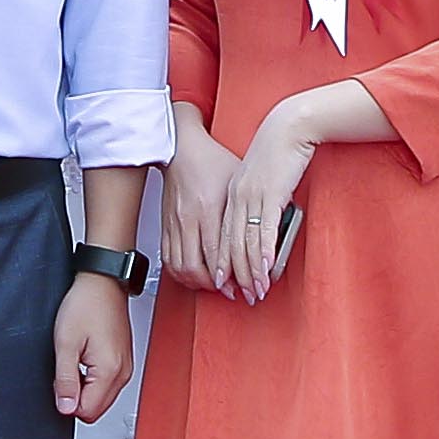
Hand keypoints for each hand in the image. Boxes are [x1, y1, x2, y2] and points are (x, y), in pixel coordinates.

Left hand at [51, 273, 134, 425]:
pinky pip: (107, 385)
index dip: (67, 401)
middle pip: (96, 409)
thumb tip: (66, 408)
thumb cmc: (86, 304)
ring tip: (76, 359)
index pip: (88, 411)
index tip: (60, 379)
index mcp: (110, 371)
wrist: (102, 282)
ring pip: (101, 398)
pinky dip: (92, 379)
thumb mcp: (65, 343)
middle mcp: (123, 373)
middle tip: (66, 368)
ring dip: (84, 387)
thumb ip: (66, 380)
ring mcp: (126, 368)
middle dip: (76, 396)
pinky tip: (84, 358)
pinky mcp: (123, 362)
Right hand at [163, 116, 245, 291]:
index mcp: (210, 208)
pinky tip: (193, 275)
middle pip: (198, 267)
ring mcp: (175, 223)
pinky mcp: (166, 225)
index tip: (247, 283)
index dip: (234, 274)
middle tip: (233, 291)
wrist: (182, 148)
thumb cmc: (212, 160)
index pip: (220, 253)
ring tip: (215, 287)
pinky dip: (181, 273)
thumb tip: (272, 228)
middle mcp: (190, 219)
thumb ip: (252, 207)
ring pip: (181, 267)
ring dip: (198, 283)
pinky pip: (169, 259)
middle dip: (217, 286)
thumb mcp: (239, 181)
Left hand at [223, 103, 321, 302]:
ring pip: (246, 242)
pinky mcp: (270, 195)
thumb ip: (257, 200)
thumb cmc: (278, 151)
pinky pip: (264, 230)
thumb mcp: (260, 179)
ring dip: (253, 271)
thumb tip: (262, 225)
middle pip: (231, 245)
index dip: (224, 263)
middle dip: (237, 275)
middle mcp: (236, 198)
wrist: (289, 127)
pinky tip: (267, 268)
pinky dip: (265, 253)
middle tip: (243, 296)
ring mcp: (251, 197)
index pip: (222, 237)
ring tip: (257, 290)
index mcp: (231, 195)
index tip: (227, 283)